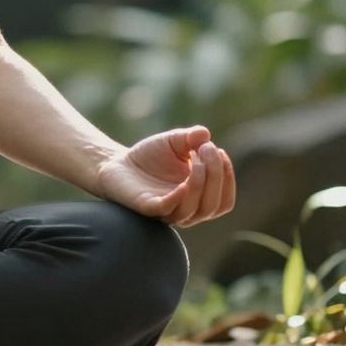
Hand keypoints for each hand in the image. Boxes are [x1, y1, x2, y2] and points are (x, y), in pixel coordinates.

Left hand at [93, 125, 235, 227]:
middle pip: (213, 206)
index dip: (227, 178)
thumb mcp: (174, 142)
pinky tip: (184, 181)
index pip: (224, 200)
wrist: (117, 163)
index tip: (219, 150)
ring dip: (201, 182)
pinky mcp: (148, 208)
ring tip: (194, 157)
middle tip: (206, 149)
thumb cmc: (150, 156)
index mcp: (198, 198)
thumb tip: (205, 134)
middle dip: (216, 175)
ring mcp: (167, 211)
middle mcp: (186, 209)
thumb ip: (190, 138)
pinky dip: (180, 196)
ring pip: (195, 210)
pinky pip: (168, 209)